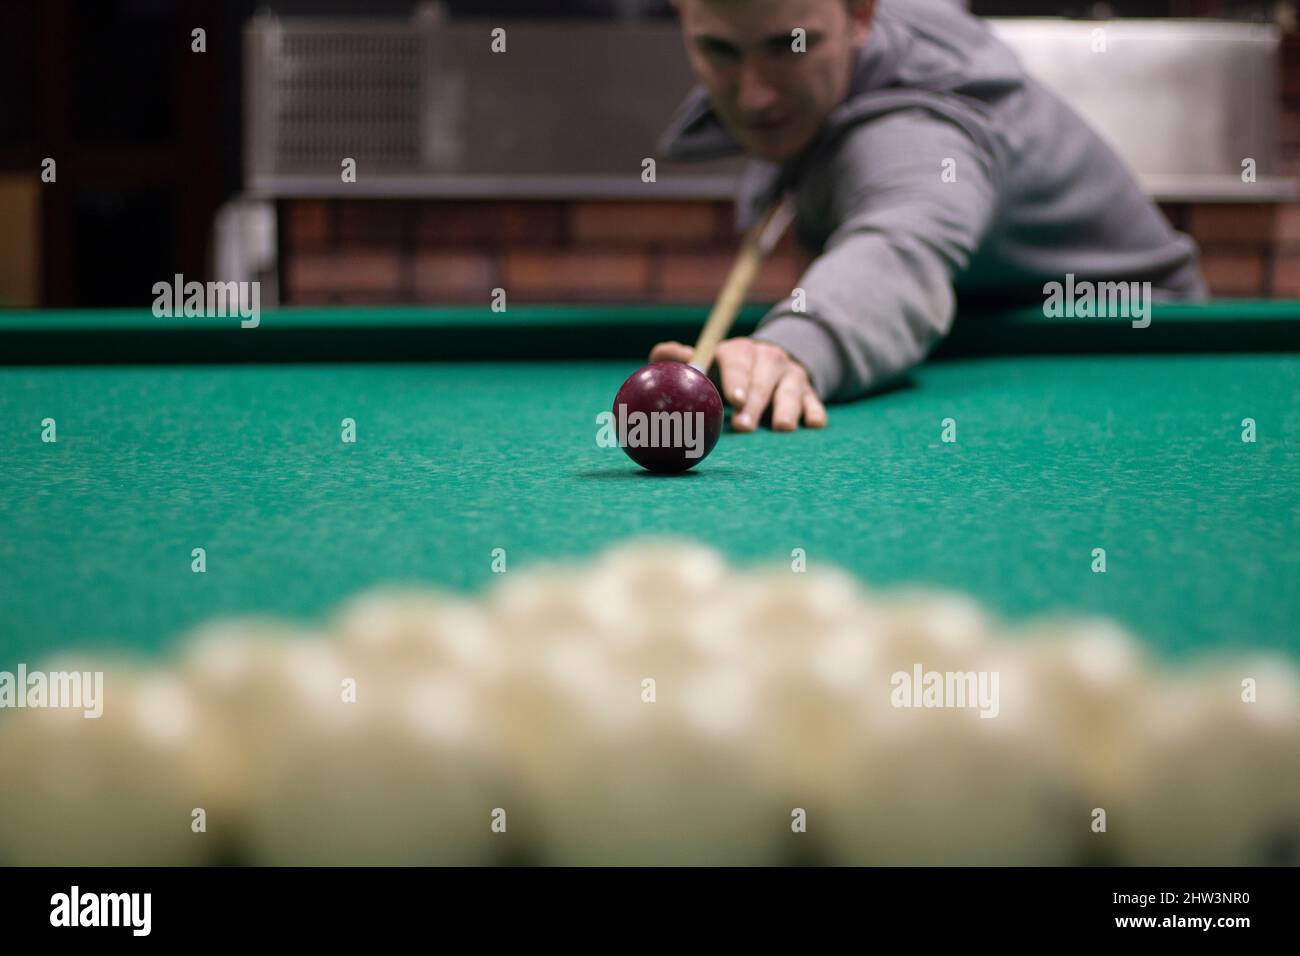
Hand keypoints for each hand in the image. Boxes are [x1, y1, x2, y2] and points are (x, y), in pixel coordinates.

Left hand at [649, 338, 827, 431]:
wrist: (771, 364)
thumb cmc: (729, 371)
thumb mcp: (709, 362)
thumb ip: (683, 359)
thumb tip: (657, 355)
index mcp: (740, 351)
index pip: (737, 362)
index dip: (736, 379)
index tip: (733, 399)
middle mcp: (769, 358)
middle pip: (763, 378)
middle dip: (756, 402)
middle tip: (744, 427)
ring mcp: (791, 375)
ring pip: (790, 389)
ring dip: (786, 408)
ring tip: (781, 428)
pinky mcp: (809, 391)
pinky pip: (814, 401)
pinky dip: (815, 411)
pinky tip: (814, 424)